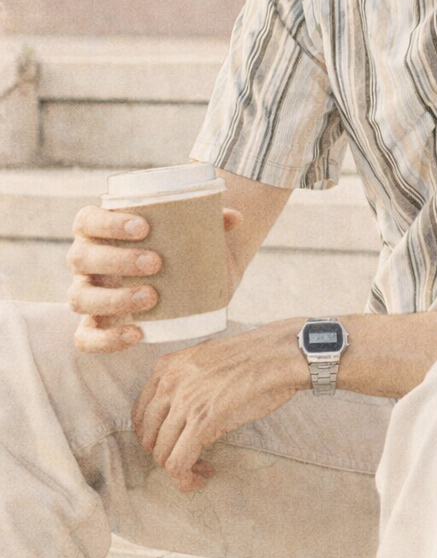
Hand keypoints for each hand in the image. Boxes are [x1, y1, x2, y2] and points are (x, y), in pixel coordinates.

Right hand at [66, 203, 243, 353]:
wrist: (175, 282)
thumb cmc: (176, 248)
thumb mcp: (191, 232)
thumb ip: (212, 221)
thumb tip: (236, 218)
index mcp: (97, 230)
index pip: (87, 221)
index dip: (108, 222)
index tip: (144, 226)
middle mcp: (84, 261)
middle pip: (82, 258)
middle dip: (117, 260)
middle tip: (156, 262)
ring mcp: (85, 294)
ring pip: (79, 298)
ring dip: (114, 298)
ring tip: (151, 296)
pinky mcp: (93, 326)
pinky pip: (85, 338)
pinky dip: (106, 339)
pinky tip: (137, 333)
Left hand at [131, 319, 307, 492]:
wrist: (278, 354)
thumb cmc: (252, 357)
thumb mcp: (204, 360)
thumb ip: (184, 381)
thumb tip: (178, 412)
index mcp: (165, 367)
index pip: (140, 415)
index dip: (156, 437)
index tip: (176, 443)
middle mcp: (168, 383)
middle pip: (147, 437)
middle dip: (166, 454)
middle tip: (191, 459)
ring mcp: (183, 402)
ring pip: (160, 454)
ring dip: (178, 470)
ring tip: (200, 470)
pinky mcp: (202, 421)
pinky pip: (177, 463)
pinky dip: (186, 479)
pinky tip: (203, 476)